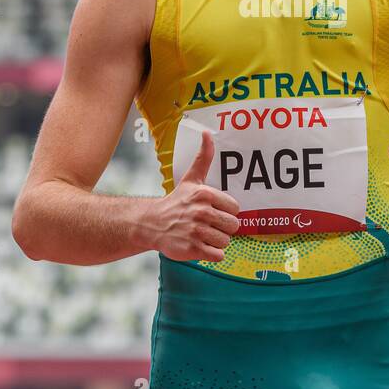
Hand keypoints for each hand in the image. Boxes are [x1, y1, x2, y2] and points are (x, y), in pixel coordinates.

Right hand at [141, 130, 242, 261]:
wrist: (152, 224)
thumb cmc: (177, 202)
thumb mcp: (191, 179)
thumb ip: (204, 157)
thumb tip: (208, 132)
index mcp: (205, 194)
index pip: (235, 209)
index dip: (226, 212)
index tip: (212, 211)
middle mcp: (201, 212)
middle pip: (233, 226)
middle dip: (222, 228)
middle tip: (207, 225)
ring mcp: (196, 231)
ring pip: (226, 241)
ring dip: (216, 241)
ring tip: (201, 235)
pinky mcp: (192, 249)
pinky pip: (218, 256)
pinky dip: (212, 254)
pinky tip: (200, 246)